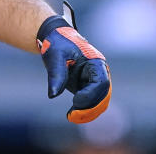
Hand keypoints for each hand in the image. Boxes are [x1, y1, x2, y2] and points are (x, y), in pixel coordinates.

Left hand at [37, 2, 110, 123]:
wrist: (54, 39)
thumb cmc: (56, 44)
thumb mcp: (55, 56)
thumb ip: (56, 74)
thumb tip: (52, 95)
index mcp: (95, 61)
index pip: (101, 82)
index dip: (91, 94)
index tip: (76, 100)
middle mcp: (98, 72)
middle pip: (103, 95)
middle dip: (90, 107)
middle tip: (73, 114)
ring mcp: (93, 80)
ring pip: (98, 102)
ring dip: (88, 112)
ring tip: (71, 116)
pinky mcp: (86, 87)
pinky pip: (90, 102)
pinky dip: (84, 111)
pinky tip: (72, 115)